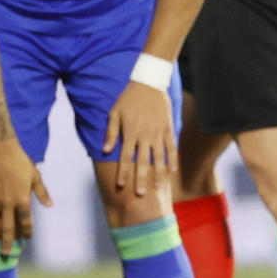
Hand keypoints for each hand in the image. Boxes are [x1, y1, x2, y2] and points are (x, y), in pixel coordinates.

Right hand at [0, 141, 50, 259]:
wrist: (1, 148)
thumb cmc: (21, 161)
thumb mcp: (35, 176)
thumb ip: (42, 192)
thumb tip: (50, 205)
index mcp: (22, 198)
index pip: (26, 220)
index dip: (26, 231)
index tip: (26, 239)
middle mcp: (7, 201)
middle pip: (7, 226)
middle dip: (7, 241)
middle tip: (5, 254)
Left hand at [104, 79, 175, 196]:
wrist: (149, 82)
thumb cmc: (129, 98)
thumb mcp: (114, 112)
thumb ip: (111, 132)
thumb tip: (104, 150)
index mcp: (130, 132)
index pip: (125, 157)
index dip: (123, 172)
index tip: (121, 185)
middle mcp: (144, 135)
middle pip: (143, 161)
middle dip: (141, 178)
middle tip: (140, 194)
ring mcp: (158, 132)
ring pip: (159, 157)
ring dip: (158, 173)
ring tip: (157, 187)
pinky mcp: (168, 128)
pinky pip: (171, 147)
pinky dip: (172, 159)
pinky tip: (172, 171)